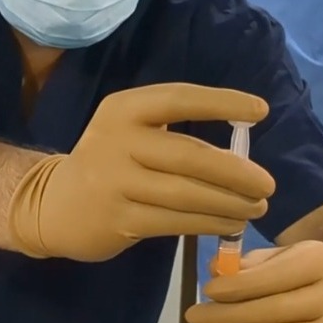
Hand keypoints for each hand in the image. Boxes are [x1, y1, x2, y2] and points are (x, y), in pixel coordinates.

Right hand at [8, 83, 273, 261]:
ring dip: (229, 203)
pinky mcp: (118, 219)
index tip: (260, 111)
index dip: (223, 103)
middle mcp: (117, 141)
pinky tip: (231, 224)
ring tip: (256, 208)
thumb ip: (172, 133)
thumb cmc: (108, 164)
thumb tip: (240, 153)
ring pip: (186, 194)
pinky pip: (175, 221)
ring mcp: (115, 182)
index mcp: (123, 109)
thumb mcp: (129, 133)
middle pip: (190, 156)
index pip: (180, 98)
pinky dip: (209, 223)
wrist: (55, 205)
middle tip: (267, 185)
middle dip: (236, 172)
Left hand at [186, 241, 322, 322]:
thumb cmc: (283, 270)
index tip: (209, 290)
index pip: (278, 276)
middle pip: (280, 312)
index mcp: (321, 261)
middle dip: (231, 317)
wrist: (320, 291)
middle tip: (196, 317)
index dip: (240, 286)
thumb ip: (239, 264)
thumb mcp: (264, 256)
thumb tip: (215, 273)